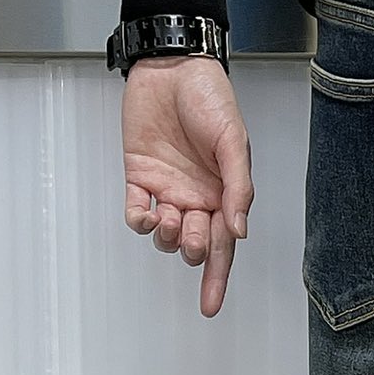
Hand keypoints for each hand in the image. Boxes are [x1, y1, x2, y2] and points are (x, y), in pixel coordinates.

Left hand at [121, 55, 253, 317]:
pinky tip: (147, 213)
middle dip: (195, 249)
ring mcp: (168, 190)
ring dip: (168, 237)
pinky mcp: (139, 176)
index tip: (210, 308)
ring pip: (165, 236)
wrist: (172, 67)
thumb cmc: (210, 99)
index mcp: (225, 195)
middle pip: (196, 246)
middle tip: (194, 231)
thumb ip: (238, 190)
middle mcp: (197, 198)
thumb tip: (237, 233)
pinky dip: (139, 221)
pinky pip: (136, 213)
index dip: (217, 280)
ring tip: (171, 218)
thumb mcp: (234, 144)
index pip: (224, 248)